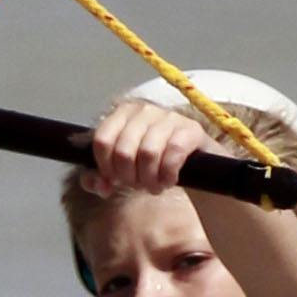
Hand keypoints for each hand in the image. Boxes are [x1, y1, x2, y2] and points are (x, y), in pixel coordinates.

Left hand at [84, 100, 217, 198]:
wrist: (197, 167)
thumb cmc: (155, 165)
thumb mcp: (123, 171)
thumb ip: (100, 179)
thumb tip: (100, 185)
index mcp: (123, 113)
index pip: (102, 140)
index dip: (106, 167)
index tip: (117, 179)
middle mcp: (145, 110)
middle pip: (123, 151)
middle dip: (130, 177)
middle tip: (139, 185)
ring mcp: (169, 118)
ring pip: (148, 153)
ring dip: (150, 180)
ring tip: (154, 186)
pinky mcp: (191, 130)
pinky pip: (173, 155)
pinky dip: (168, 176)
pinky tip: (170, 180)